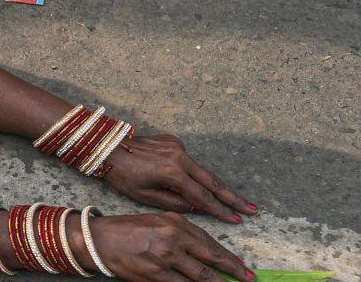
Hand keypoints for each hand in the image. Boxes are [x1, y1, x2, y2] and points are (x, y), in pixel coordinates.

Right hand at [88, 212, 254, 281]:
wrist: (100, 239)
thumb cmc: (127, 229)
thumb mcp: (157, 221)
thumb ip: (181, 232)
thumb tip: (205, 249)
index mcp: (175, 222)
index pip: (209, 241)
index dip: (228, 257)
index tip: (242, 266)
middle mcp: (173, 238)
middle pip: (212, 258)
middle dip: (234, 271)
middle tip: (250, 279)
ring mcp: (165, 257)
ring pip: (201, 276)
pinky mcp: (156, 274)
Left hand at [104, 134, 257, 223]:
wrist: (107, 147)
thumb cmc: (123, 176)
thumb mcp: (146, 197)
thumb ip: (175, 203)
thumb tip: (199, 208)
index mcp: (173, 172)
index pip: (203, 196)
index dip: (221, 210)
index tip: (238, 219)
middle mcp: (180, 156)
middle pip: (212, 181)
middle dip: (233, 197)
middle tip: (253, 209)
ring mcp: (178, 146)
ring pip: (203, 170)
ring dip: (219, 186)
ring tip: (238, 200)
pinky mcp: (174, 141)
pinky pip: (189, 162)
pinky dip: (197, 174)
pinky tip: (204, 184)